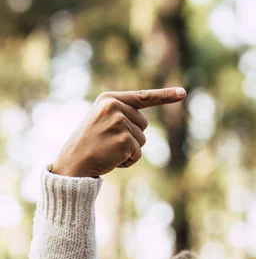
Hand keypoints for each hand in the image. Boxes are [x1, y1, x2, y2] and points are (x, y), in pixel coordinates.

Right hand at [52, 88, 186, 177]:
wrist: (70, 166)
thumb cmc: (88, 144)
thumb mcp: (102, 121)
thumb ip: (122, 115)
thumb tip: (142, 120)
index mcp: (109, 98)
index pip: (143, 96)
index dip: (165, 95)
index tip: (183, 93)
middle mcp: (115, 107)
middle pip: (143, 124)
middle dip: (131, 137)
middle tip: (107, 142)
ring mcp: (120, 123)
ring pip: (142, 140)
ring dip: (128, 150)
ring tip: (107, 150)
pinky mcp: (124, 141)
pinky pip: (137, 154)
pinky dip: (127, 161)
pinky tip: (110, 159)